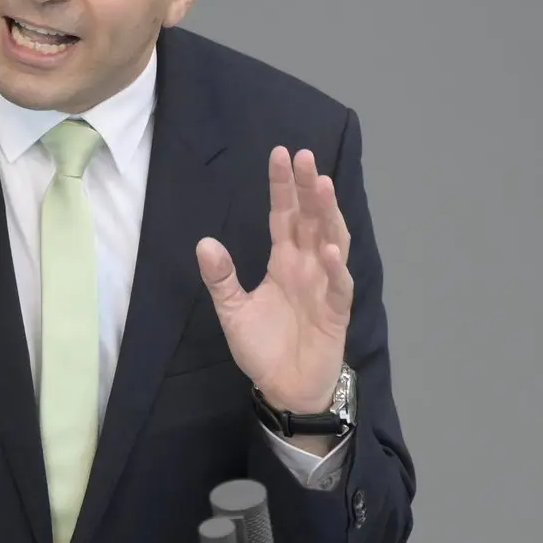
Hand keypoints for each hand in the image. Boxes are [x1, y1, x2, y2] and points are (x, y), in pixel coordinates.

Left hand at [196, 147, 351, 412]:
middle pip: (310, 219)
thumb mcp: (233, 312)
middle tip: (304, 157)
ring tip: (321, 185)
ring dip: (327, 214)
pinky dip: (334, 267)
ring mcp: (325, 285)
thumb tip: (204, 242)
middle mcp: (307, 265)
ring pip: (331, 241)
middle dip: (308, 188)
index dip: (282, 186)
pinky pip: (338, 285)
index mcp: (284, 260)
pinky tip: (327, 249)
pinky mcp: (336, 311)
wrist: (286, 388)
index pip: (284, 215)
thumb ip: (221, 279)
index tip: (280, 154)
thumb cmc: (264, 348)